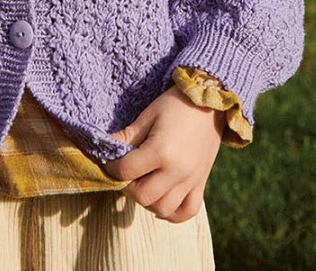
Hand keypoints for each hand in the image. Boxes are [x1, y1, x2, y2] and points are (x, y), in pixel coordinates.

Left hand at [103, 87, 224, 222]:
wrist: (210, 101)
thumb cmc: (176, 104)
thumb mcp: (148, 116)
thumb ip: (127, 137)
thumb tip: (105, 148)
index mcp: (161, 151)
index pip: (126, 171)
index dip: (111, 168)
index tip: (108, 161)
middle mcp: (177, 171)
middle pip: (143, 196)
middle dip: (127, 187)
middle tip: (125, 173)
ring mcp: (191, 180)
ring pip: (162, 208)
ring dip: (147, 200)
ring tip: (142, 183)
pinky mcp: (201, 183)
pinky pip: (187, 211)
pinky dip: (172, 213)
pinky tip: (161, 201)